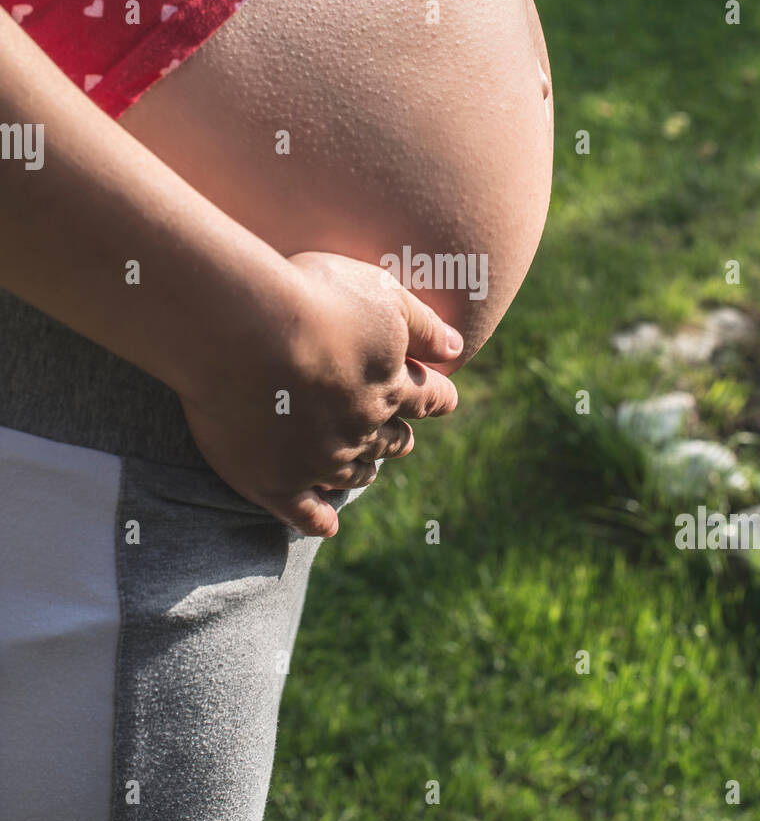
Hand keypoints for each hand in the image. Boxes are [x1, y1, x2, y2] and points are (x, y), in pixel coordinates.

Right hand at [179, 250, 462, 536]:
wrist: (241, 328)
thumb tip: (458, 349)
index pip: (427, 397)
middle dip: (399, 437)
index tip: (445, 400)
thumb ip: (422, 324)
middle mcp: (361, 428)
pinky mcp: (275, 481)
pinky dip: (318, 520)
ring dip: (364, 471)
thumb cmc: (309, 295)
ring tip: (367, 472)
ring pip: (352, 474)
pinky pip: (304, 512)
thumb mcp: (380, 294)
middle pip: (390, 439)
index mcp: (390, 383)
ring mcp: (318, 459)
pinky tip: (327, 526)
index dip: (437, 397)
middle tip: (403, 440)